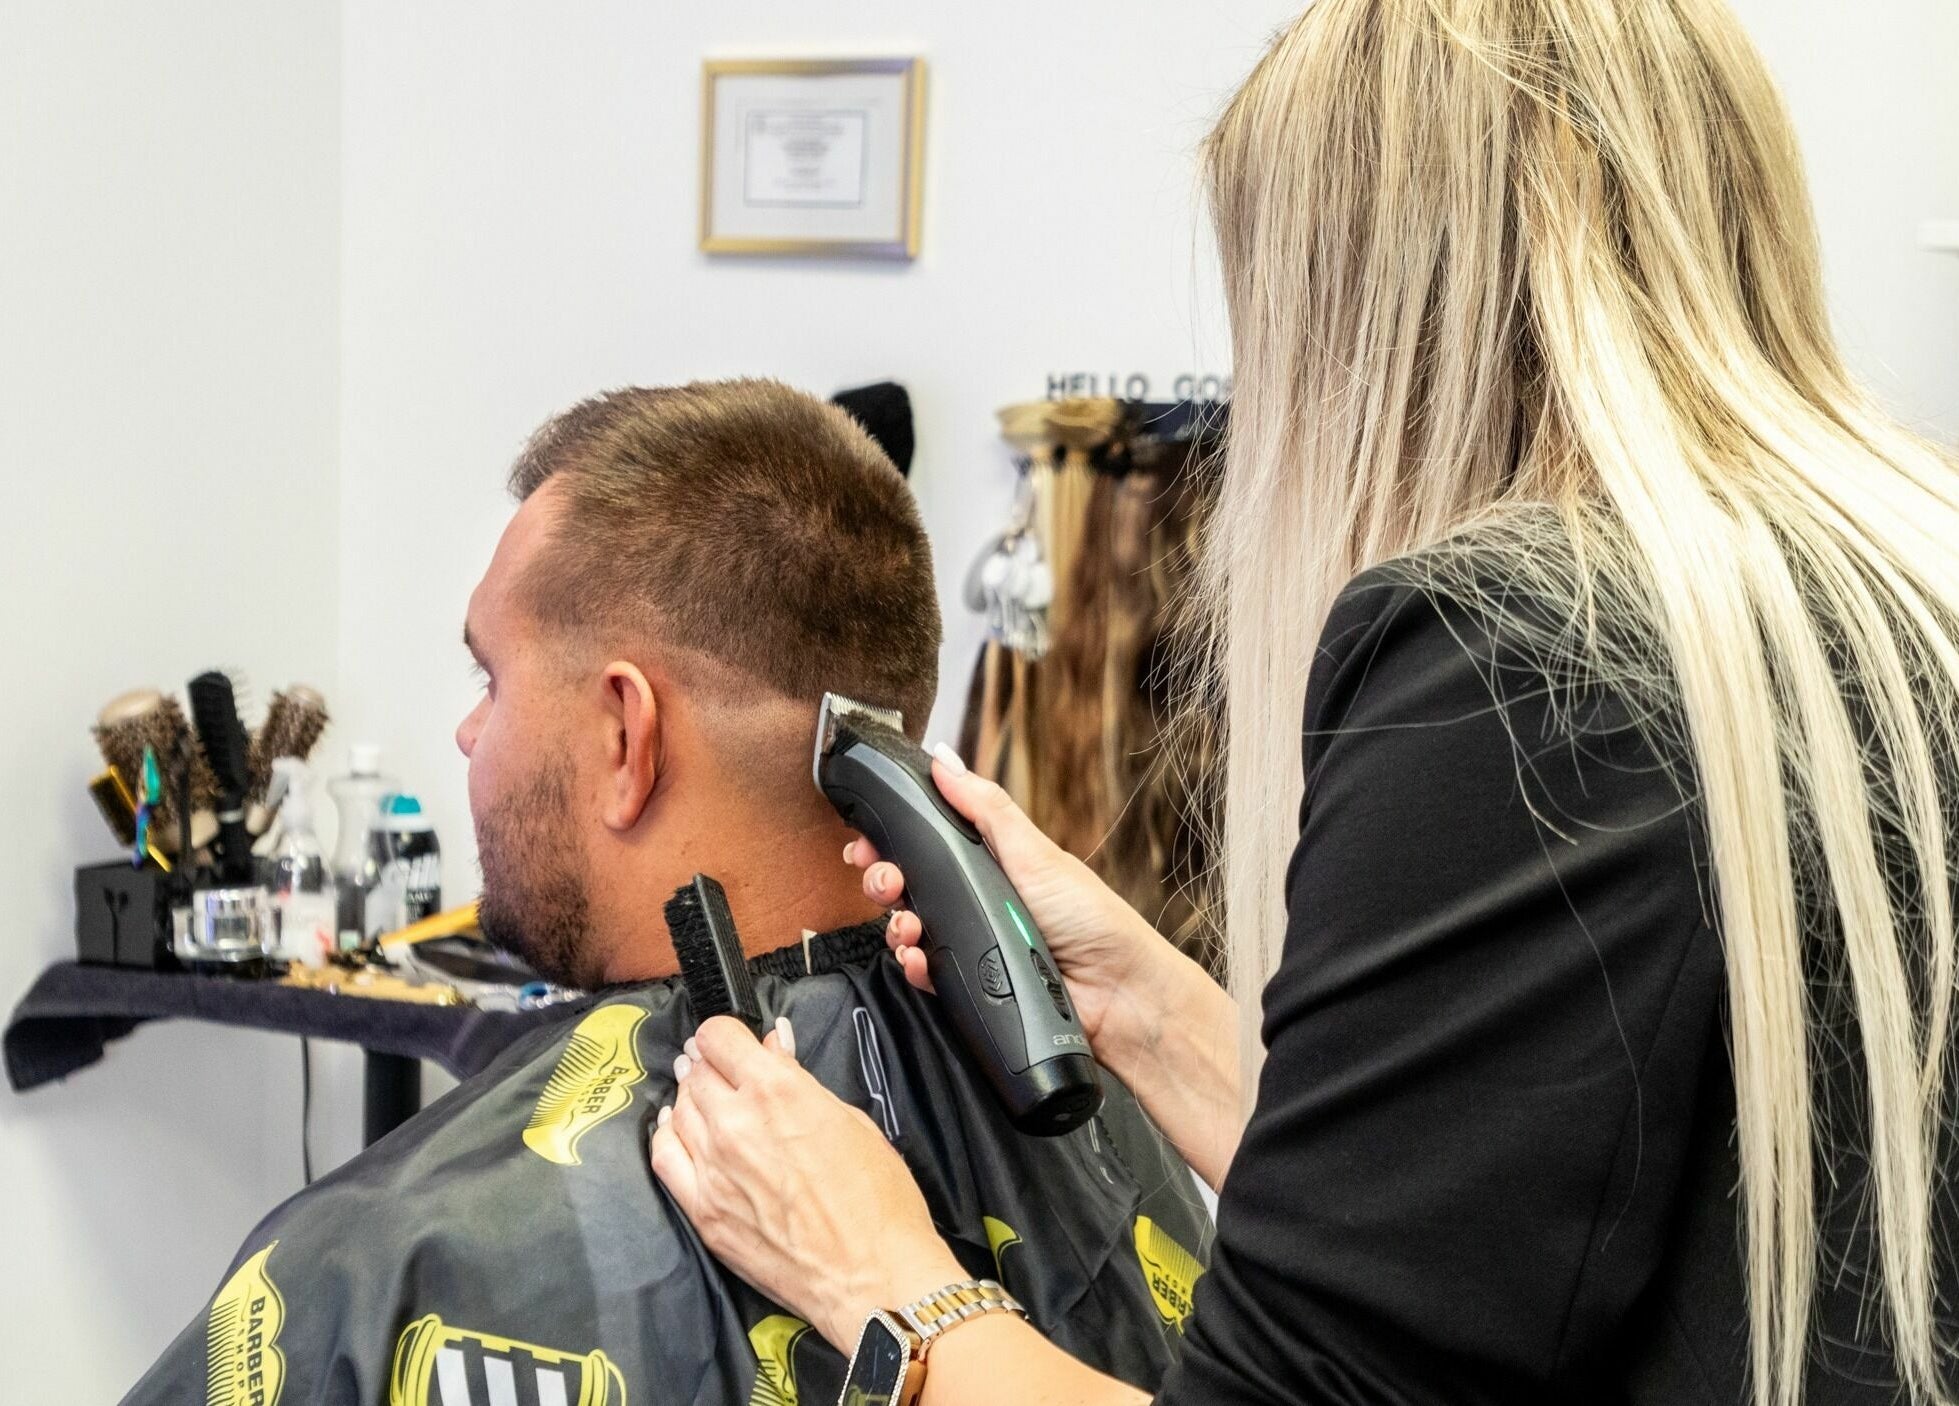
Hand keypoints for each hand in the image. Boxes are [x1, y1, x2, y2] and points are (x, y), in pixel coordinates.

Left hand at [650, 1015, 967, 1350]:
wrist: (872, 1275)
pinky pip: (665, 1157)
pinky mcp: (703, 1211)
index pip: (719, 1036)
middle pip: (696, 1070)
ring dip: (691, 1096)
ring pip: (678, 1109)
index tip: (735, 1043)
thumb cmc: (879, 1200)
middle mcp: (735, 1122)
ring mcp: (712, 1169)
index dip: (726, 1034)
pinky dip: (668, 1135)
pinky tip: (678, 1129)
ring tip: (708, 1097)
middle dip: (710, 1063)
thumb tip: (773, 1051)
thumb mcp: (851, 1120)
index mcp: (778, 1090)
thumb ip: (800, 1082)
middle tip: (725, 1070)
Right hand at [850, 743, 1165, 1049]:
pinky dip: (915, 966)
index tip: (867, 840)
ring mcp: (972, 942)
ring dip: (896, 925)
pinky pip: (926, 972)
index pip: (927, 843)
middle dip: (884, 880)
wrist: (1116, 995)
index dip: (892, 841)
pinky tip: (920, 960)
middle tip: (885, 881)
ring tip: (908, 926)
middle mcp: (976, 900)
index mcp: (991, 861)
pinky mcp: (971, 983)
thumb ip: (986, 808)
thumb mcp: (1034, 852)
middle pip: (908, 885)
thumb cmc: (1091, 919)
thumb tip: (944, 759)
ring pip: (909, 929)